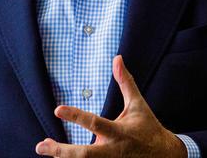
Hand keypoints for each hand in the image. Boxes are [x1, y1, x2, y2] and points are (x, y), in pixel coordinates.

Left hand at [35, 55, 185, 156]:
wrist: (166, 157)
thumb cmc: (147, 128)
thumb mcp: (138, 104)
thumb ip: (125, 82)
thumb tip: (117, 58)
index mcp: (119, 132)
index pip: (94, 123)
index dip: (75, 116)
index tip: (57, 109)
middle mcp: (113, 151)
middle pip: (85, 155)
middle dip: (62, 152)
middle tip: (41, 146)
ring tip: (44, 147)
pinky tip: (58, 157)